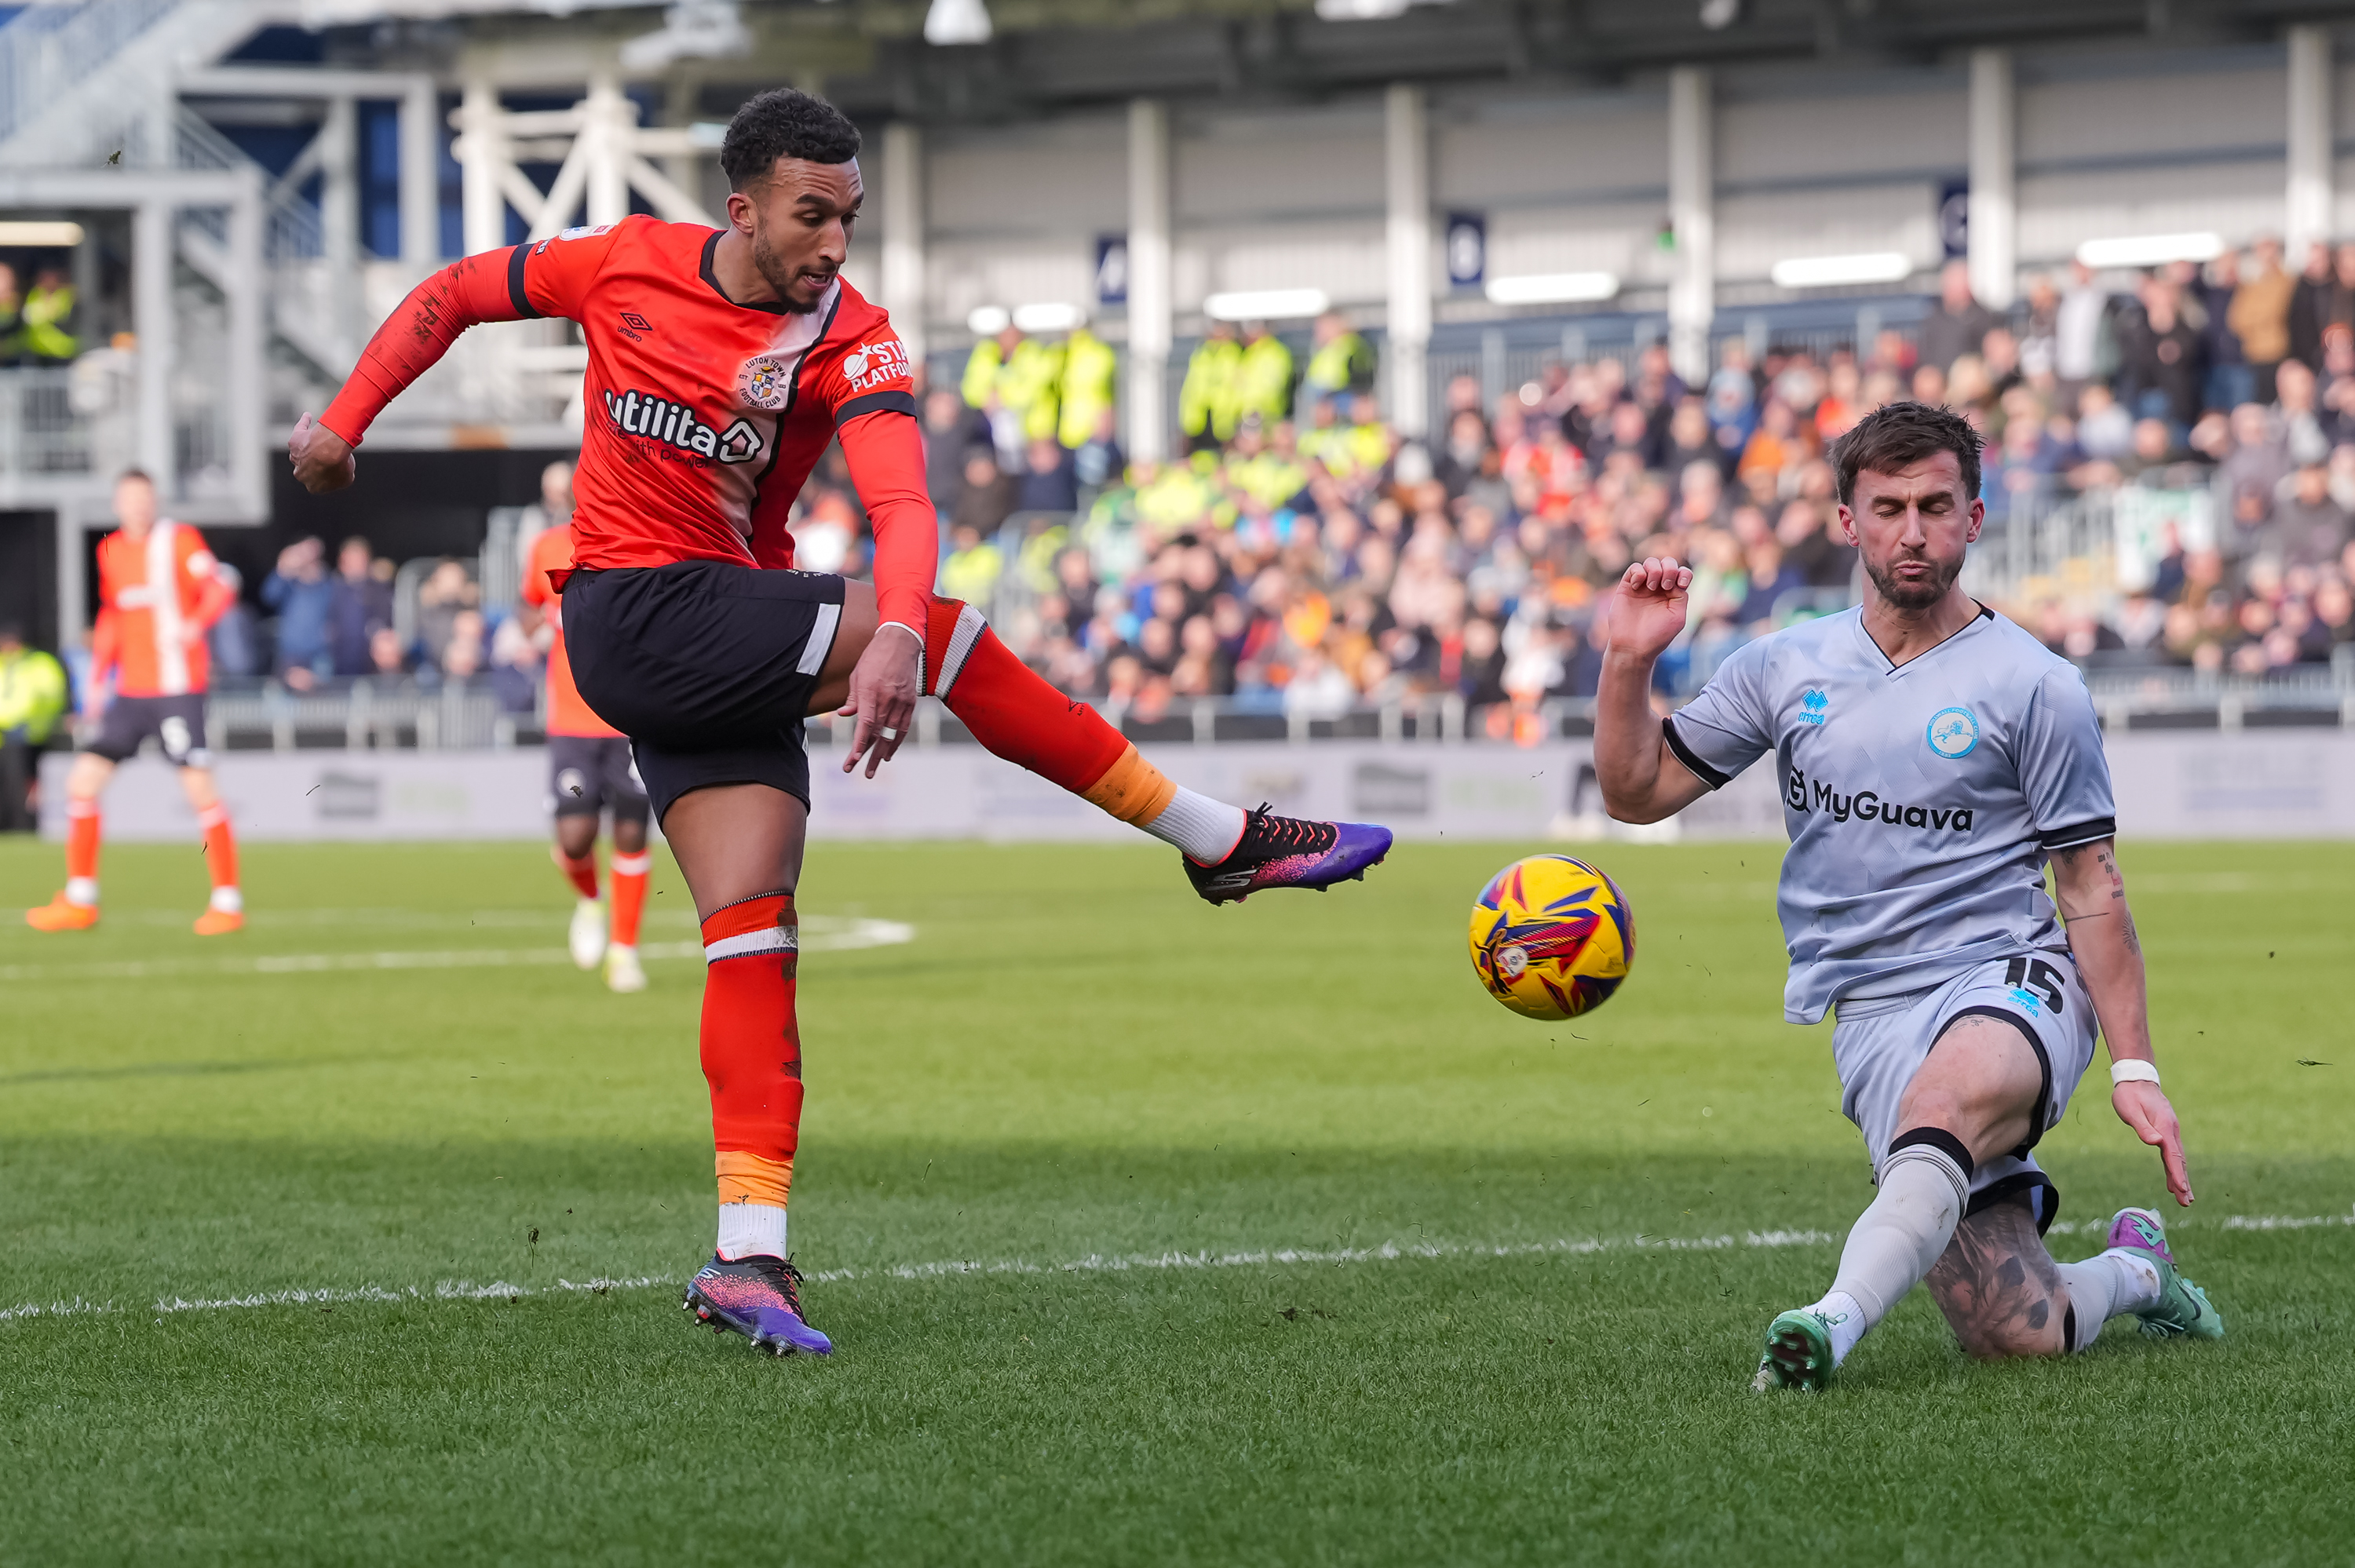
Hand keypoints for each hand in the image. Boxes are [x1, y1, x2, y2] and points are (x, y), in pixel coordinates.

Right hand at [288, 413, 355, 493]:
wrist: (328, 451)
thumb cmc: (339, 464)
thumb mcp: (348, 477)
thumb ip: (344, 476)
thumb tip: (343, 470)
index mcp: (313, 486)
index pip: (319, 483)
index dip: (328, 474)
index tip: (334, 467)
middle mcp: (300, 473)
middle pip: (308, 468)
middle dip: (316, 462)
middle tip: (328, 453)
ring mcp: (295, 456)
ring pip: (303, 450)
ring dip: (310, 444)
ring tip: (320, 435)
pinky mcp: (294, 441)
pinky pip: (299, 429)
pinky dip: (304, 423)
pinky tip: (308, 416)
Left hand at [837, 624, 919, 779]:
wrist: (900, 643)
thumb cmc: (874, 657)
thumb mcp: (857, 675)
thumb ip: (852, 698)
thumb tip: (845, 715)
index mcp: (871, 692)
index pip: (866, 724)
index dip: (860, 744)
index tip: (853, 759)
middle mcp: (887, 699)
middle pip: (878, 734)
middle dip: (868, 755)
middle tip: (861, 772)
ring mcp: (901, 702)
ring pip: (892, 734)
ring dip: (883, 753)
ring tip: (874, 768)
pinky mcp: (910, 702)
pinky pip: (904, 726)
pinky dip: (896, 741)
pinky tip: (890, 752)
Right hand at [1608, 557, 1694, 661]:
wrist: (1633, 646)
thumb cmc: (1657, 636)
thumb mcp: (1677, 617)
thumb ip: (1681, 597)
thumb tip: (1676, 581)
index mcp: (1672, 594)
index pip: (1682, 573)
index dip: (1683, 572)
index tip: (1680, 584)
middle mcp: (1658, 588)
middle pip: (1668, 563)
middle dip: (1669, 569)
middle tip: (1665, 586)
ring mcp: (1642, 587)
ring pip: (1651, 562)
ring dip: (1655, 570)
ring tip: (1651, 587)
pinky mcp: (1627, 587)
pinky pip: (1634, 568)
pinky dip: (1638, 572)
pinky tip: (1637, 586)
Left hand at [2113, 1079, 2192, 1205]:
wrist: (2136, 1079)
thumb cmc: (2129, 1095)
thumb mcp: (2130, 1109)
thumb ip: (2142, 1127)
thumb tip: (2154, 1143)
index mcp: (2164, 1127)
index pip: (2173, 1155)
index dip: (2177, 1173)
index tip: (2181, 1189)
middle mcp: (2171, 1131)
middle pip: (2179, 1160)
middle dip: (2183, 1182)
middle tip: (2186, 1202)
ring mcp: (2170, 1131)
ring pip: (2177, 1159)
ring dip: (2181, 1177)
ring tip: (2184, 1197)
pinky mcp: (2166, 1132)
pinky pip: (2172, 1154)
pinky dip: (2175, 1168)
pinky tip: (2173, 1180)